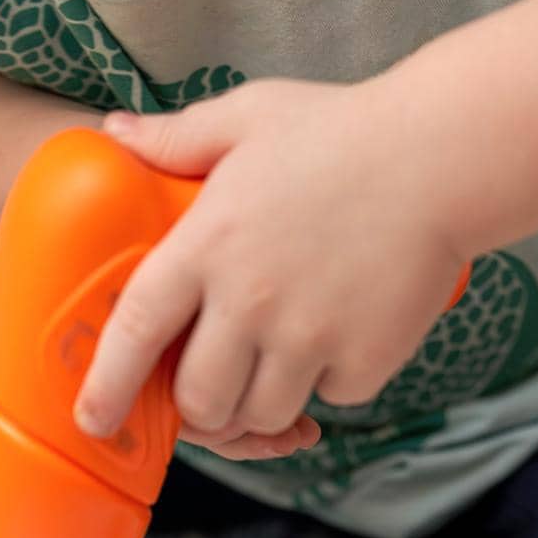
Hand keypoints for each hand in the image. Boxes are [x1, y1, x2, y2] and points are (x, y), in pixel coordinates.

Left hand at [73, 75, 467, 460]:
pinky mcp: (364, 358)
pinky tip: (345, 331)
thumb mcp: (250, 117)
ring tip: (280, 362)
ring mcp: (309, 335)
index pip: (138, 330)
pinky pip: (330, 398)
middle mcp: (251, 299)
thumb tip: (113, 134)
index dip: (109, 384)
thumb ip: (177, 138)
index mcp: (209, 244)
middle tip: (214, 391)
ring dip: (264, 404)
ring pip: (263, 414)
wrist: (445, 154)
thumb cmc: (343, 131)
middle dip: (200, 410)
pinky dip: (331, 382)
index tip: (92, 420)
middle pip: (200, 399)